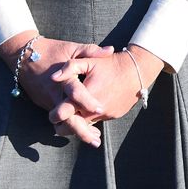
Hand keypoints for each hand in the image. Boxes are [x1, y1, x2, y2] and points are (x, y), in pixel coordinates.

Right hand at [0, 31, 114, 146]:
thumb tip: (110, 50)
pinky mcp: (43, 103)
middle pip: (66, 117)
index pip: (75, 92)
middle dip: (81, 130)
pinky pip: (57, 117)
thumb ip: (91, 51)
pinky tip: (82, 128)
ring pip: (62, 121)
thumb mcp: (71, 48)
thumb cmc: (51, 50)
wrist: (24, 55)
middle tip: (96, 140)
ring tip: (93, 138)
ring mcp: (47, 100)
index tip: (100, 109)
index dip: (87, 101)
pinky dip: (68, 123)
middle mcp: (54, 93)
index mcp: (63, 78)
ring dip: (76, 130)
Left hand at [48, 45, 165, 134]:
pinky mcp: (113, 116)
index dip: (54, 115)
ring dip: (78, 123)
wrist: (136, 71)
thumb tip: (53, 77)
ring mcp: (105, 115)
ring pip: (86, 126)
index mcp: (84, 97)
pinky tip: (88, 111)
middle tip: (57, 123)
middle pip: (72, 127)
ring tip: (70, 118)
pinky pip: (98, 121)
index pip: (63, 114)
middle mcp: (94, 111)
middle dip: (63, 127)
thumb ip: (69, 68)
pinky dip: (92, 118)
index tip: (51, 115)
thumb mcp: (89, 61)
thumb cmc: (111, 65)